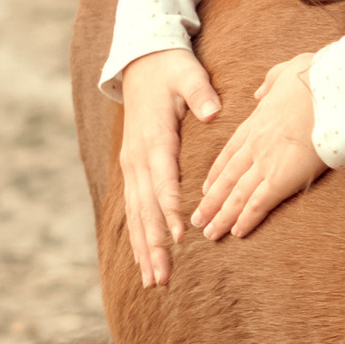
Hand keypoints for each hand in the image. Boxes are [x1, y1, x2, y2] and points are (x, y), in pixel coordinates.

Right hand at [118, 49, 221, 291]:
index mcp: (154, 138)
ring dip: (144, 250)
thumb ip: (200, 92)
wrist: (141, 61)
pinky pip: (134, 210)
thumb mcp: (187, 73)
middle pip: (145, 209)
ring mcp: (131, 167)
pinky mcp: (133, 171)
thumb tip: (213, 110)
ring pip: (136, 216)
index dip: (170, 210)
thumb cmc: (171, 69)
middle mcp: (137, 158)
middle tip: (162, 278)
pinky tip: (146, 261)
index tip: (181, 237)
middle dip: (154, 245)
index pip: (162, 180)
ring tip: (153, 281)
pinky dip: (139, 237)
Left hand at [193, 55, 325, 248]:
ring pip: (236, 195)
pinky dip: (246, 219)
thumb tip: (261, 93)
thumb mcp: (286, 71)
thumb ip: (269, 83)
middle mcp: (255, 145)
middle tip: (199, 219)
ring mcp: (266, 162)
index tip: (206, 188)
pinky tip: (236, 233)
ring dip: (221, 216)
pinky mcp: (282, 177)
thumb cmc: (319, 78)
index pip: (228, 153)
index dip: (216, 173)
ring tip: (209, 233)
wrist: (333, 89)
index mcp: (256, 122)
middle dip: (211, 202)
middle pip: (226, 179)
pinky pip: (258, 204)